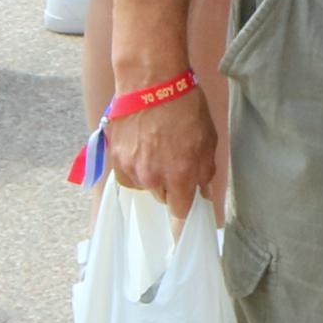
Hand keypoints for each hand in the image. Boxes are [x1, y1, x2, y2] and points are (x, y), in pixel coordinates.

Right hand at [99, 60, 220, 224]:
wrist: (150, 80)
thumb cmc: (184, 105)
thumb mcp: (207, 139)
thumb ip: (204, 171)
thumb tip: (203, 193)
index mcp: (180, 176)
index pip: (180, 216)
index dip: (181, 228)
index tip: (181, 242)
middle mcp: (154, 178)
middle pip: (164, 198)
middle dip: (171, 186)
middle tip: (175, 160)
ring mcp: (132, 168)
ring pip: (145, 185)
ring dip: (152, 174)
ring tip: (157, 146)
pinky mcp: (115, 157)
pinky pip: (127, 174)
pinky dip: (134, 166)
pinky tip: (141, 147)